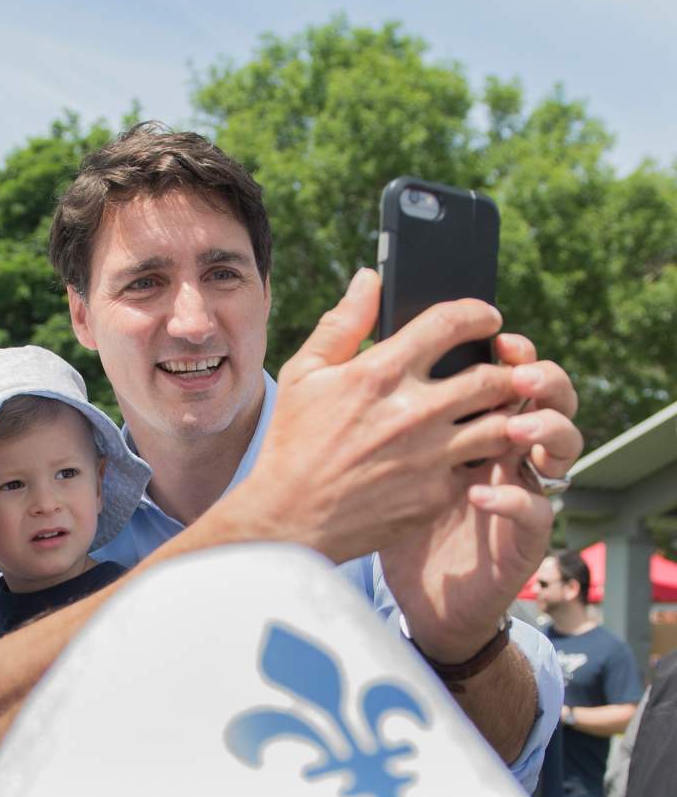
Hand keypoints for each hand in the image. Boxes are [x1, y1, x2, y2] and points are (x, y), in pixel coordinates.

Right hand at [230, 268, 520, 563]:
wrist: (290, 518)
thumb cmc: (293, 442)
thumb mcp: (304, 374)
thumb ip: (342, 322)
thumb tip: (369, 278)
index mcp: (380, 372)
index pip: (452, 323)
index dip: (480, 314)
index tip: (487, 319)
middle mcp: (414, 410)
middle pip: (493, 376)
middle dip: (507, 368)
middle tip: (503, 368)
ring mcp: (431, 456)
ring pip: (502, 424)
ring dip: (506, 414)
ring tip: (495, 410)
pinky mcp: (438, 494)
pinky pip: (482, 467)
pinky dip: (482, 457)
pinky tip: (468, 453)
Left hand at [381, 333, 582, 661]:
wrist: (397, 583)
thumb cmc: (381, 502)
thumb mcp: (370, 437)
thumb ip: (377, 376)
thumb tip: (368, 300)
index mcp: (474, 419)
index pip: (509, 372)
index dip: (514, 353)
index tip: (497, 336)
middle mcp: (504, 449)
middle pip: (550, 399)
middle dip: (542, 379)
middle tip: (518, 372)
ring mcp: (517, 489)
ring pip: (562, 447)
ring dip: (547, 429)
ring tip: (515, 425)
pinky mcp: (518, 536)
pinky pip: (536, 512)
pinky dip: (514, 498)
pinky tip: (479, 491)